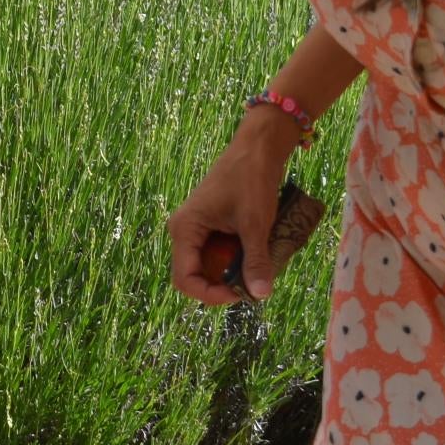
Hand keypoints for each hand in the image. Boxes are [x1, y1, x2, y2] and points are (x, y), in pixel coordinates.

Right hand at [167, 113, 295, 304]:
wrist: (257, 149)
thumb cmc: (251, 180)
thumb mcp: (255, 224)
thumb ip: (255, 261)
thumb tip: (260, 295)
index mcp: (184, 229)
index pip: (185, 279)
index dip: (210, 294)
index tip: (240, 294)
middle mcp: (184, 231)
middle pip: (196, 275)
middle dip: (223, 285)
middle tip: (252, 283)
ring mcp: (197, 229)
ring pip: (209, 266)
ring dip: (232, 273)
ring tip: (257, 267)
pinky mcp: (211, 226)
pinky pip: (218, 253)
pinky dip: (237, 260)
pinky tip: (256, 254)